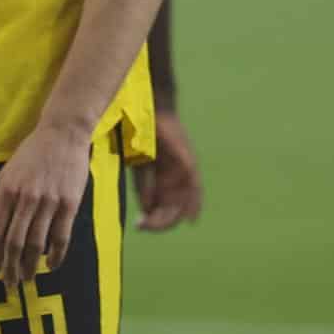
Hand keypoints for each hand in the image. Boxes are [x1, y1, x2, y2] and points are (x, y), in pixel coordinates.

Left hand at [0, 123, 91, 289]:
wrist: (62, 134)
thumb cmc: (31, 154)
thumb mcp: (6, 174)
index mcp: (5, 190)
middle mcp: (25, 198)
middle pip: (14, 242)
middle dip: (9, 267)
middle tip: (9, 284)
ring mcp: (48, 201)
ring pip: (36, 243)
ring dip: (30, 266)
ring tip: (27, 279)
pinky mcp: (69, 204)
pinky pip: (61, 237)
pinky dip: (56, 255)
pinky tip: (51, 265)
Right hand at [134, 108, 203, 231]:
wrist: (151, 108)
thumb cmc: (142, 133)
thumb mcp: (139, 165)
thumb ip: (144, 186)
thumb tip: (146, 210)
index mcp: (163, 178)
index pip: (162, 205)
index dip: (154, 218)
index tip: (140, 225)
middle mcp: (176, 178)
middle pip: (172, 208)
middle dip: (159, 220)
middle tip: (144, 225)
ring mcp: (184, 171)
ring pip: (183, 202)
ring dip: (171, 216)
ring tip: (156, 222)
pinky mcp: (188, 163)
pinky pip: (194, 188)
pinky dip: (192, 203)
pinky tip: (188, 217)